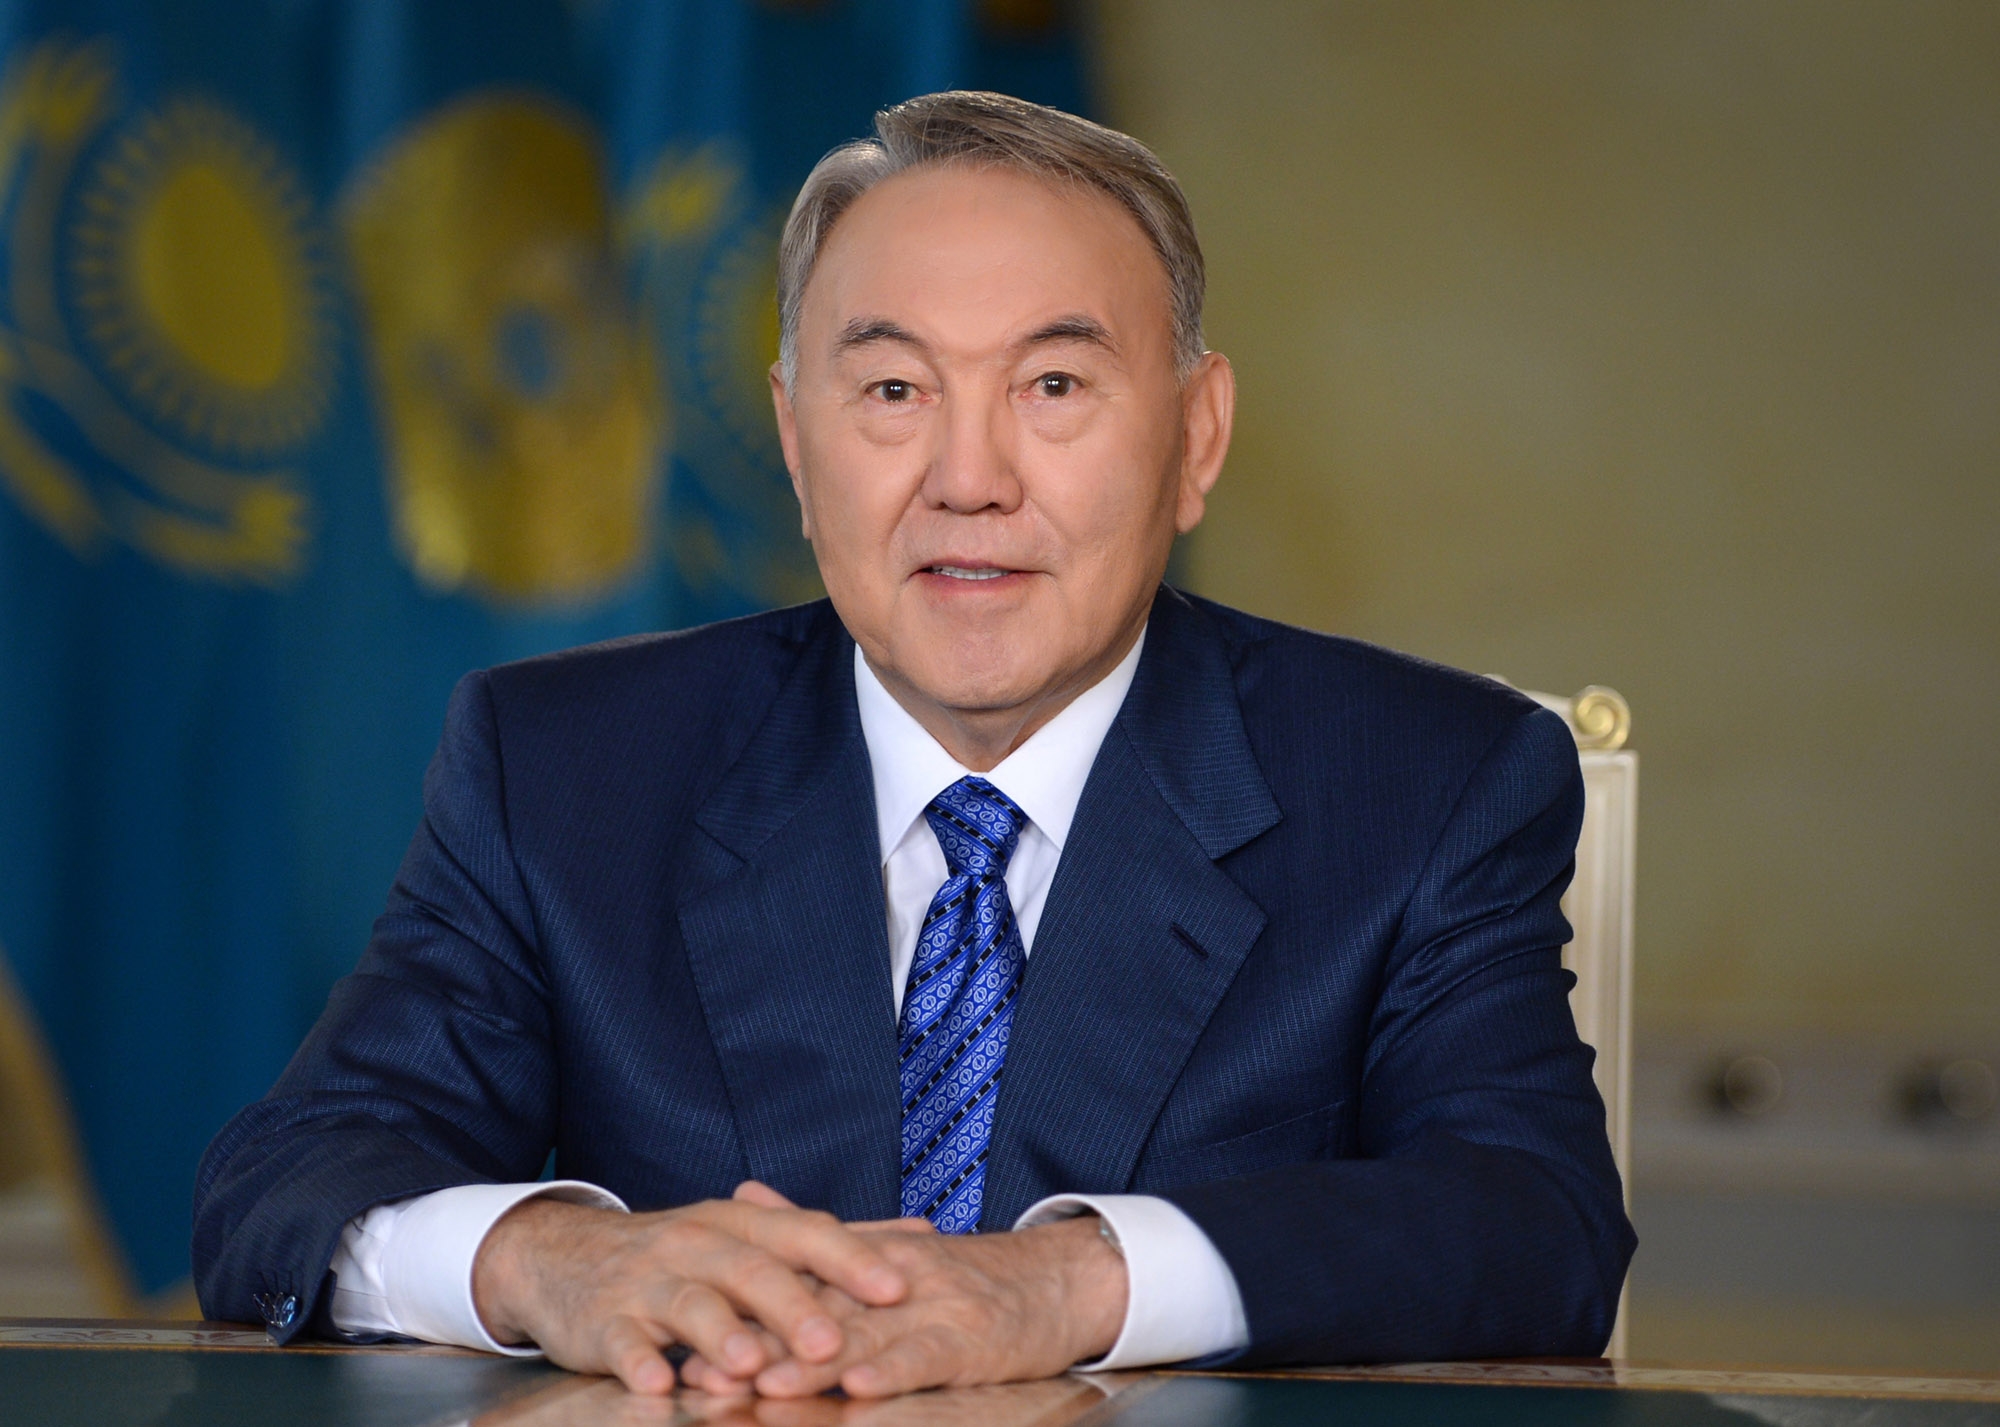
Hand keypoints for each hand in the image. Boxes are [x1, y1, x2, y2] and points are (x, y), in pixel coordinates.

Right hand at [470, 1182, 915, 1393]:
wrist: (566, 1255)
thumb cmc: (681, 1253)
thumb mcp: (751, 1235)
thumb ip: (834, 1242)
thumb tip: (923, 1233)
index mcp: (742, 1223)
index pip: (804, 1233)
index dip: (851, 1259)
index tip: (900, 1286)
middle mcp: (698, 1244)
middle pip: (752, 1271)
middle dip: (794, 1307)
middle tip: (833, 1344)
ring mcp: (649, 1282)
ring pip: (691, 1304)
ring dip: (721, 1335)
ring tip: (751, 1364)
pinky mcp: (603, 1321)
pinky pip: (622, 1341)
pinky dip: (638, 1363)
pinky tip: (654, 1385)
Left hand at [679, 1207, 1127, 1398]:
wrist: (1060, 1280)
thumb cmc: (970, 1278)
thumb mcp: (888, 1246)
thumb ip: (815, 1229)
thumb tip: (745, 1193)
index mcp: (866, 1257)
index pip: (793, 1279)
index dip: (738, 1307)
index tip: (682, 1331)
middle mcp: (891, 1278)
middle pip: (815, 1313)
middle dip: (757, 1345)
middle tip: (702, 1373)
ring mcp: (933, 1308)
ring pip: (862, 1336)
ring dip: (810, 1362)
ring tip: (763, 1382)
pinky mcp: (971, 1340)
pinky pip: (925, 1355)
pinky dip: (891, 1369)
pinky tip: (858, 1383)